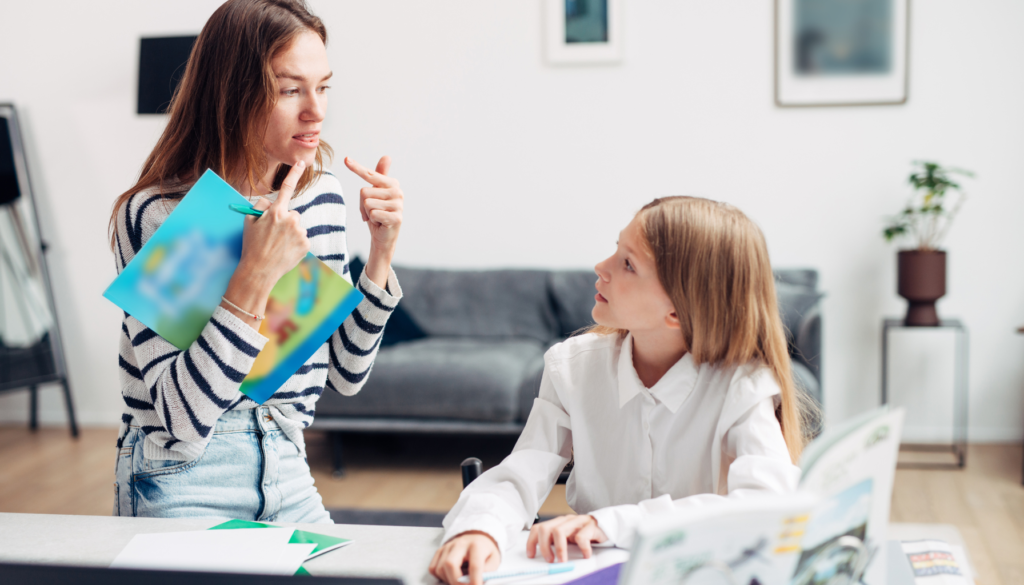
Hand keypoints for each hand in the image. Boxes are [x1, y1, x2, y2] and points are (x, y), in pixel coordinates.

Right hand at [222, 161, 309, 328]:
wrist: (259, 271)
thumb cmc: (252, 246)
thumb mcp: (249, 222)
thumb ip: (261, 207)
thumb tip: (271, 202)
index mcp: (276, 212)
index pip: (286, 188)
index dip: (294, 174)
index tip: (301, 163)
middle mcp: (291, 220)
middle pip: (292, 213)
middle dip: (285, 221)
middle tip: (273, 236)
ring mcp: (300, 233)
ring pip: (298, 227)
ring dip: (290, 233)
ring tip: (278, 246)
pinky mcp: (306, 245)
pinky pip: (302, 239)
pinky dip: (295, 244)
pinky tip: (285, 251)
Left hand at [344, 155, 403, 255]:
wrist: (384, 237)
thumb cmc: (378, 213)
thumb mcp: (376, 193)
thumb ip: (379, 175)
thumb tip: (387, 156)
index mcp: (392, 184)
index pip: (370, 174)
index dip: (357, 168)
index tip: (346, 159)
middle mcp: (397, 192)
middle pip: (364, 191)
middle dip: (363, 205)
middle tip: (372, 212)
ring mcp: (398, 205)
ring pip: (367, 203)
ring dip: (368, 213)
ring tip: (377, 218)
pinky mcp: (396, 218)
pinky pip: (373, 214)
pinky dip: (372, 221)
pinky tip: (380, 223)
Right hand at [428, 531, 500, 584]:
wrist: (476, 537)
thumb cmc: (485, 551)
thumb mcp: (494, 559)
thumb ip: (488, 571)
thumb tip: (479, 581)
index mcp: (476, 545)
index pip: (474, 566)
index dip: (475, 581)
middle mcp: (460, 544)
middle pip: (450, 564)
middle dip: (455, 582)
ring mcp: (447, 546)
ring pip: (440, 568)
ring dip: (448, 580)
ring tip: (459, 581)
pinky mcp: (440, 551)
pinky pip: (433, 568)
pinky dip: (440, 576)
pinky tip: (450, 576)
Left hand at [526, 515, 607, 562]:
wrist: (608, 527)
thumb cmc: (586, 535)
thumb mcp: (568, 539)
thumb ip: (556, 543)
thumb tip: (544, 558)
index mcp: (558, 522)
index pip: (538, 528)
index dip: (532, 541)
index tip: (531, 555)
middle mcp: (566, 520)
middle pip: (546, 529)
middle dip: (544, 546)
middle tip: (549, 560)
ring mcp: (578, 521)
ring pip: (560, 531)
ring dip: (559, 549)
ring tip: (562, 561)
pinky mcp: (591, 526)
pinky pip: (582, 537)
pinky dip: (582, 548)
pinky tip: (585, 555)